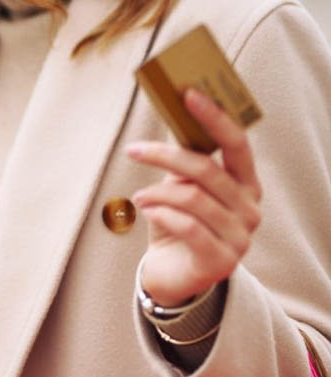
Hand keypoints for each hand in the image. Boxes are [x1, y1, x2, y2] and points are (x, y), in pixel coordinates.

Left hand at [126, 89, 262, 306]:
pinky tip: (147, 212)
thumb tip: (173, 117)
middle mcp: (250, 208)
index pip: (237, 144)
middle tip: (134, 150)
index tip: (188, 94)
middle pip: (207, 170)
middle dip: (166, 156)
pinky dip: (162, 215)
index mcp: (246, 184)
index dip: (214, 118)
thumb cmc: (176, 225)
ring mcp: (240, 237)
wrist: (172, 275)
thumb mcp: (179, 189)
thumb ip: (183, 161)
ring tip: (138, 197)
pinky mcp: (221, 261)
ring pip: (193, 199)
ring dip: (157, 193)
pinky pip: (187, 227)